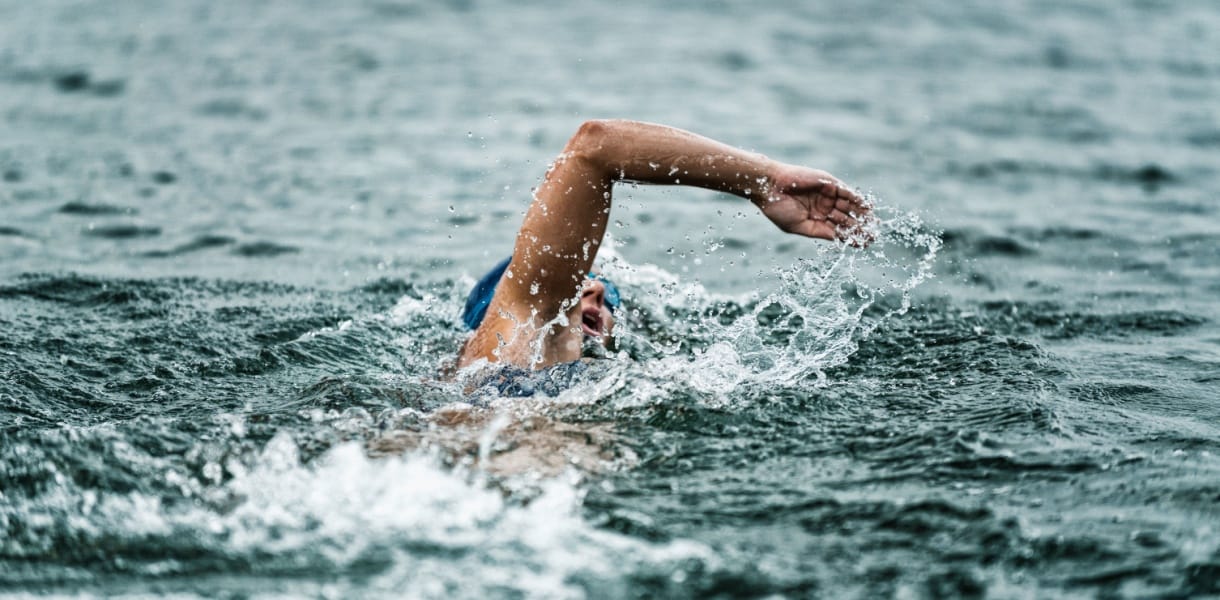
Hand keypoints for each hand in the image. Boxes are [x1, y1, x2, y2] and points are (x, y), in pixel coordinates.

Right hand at [757, 164, 871, 244]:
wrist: (770, 187)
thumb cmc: (778, 208)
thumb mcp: (799, 226)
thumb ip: (819, 232)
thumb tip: (837, 239)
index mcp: (815, 219)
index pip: (837, 230)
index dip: (851, 237)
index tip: (864, 245)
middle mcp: (823, 207)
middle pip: (846, 219)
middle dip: (860, 227)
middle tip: (873, 235)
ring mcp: (827, 195)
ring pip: (849, 206)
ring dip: (862, 215)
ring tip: (874, 224)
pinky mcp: (829, 183)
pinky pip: (847, 192)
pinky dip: (857, 199)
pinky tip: (868, 208)